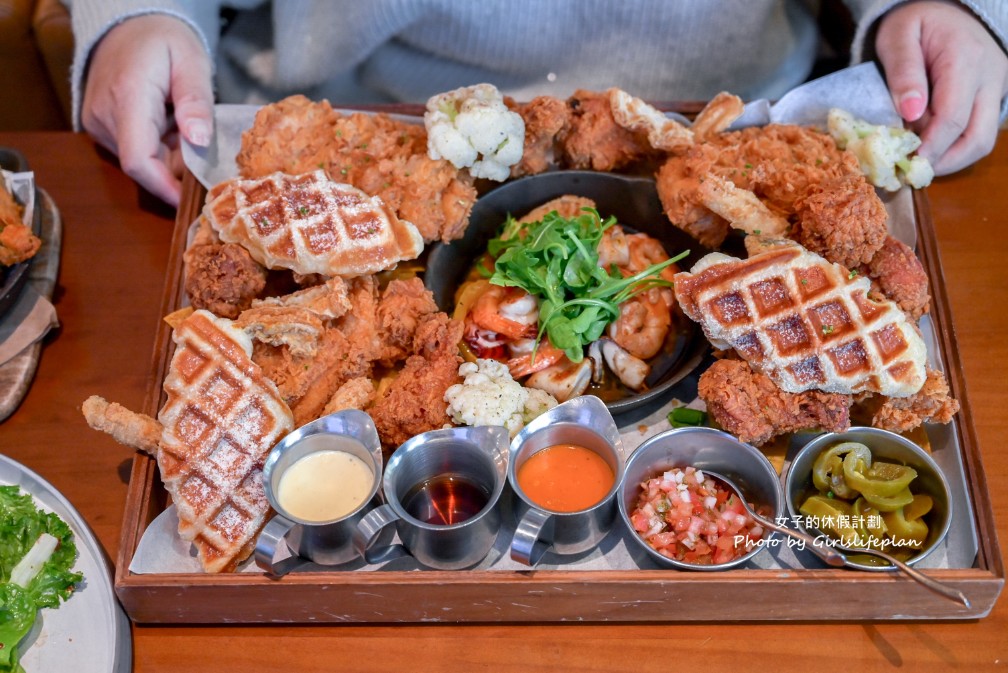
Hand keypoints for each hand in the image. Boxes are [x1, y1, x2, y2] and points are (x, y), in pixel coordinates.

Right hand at [81, 14, 213, 205]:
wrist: (127, 25)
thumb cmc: (163, 40)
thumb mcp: (191, 62)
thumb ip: (195, 102)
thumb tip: (199, 140)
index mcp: (127, 98)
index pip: (139, 160)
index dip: (166, 188)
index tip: (194, 200)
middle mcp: (104, 116)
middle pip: (146, 165)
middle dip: (179, 166)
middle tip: (204, 143)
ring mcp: (98, 124)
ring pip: (142, 160)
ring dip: (170, 153)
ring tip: (182, 121)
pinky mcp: (100, 128)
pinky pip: (135, 151)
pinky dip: (159, 146)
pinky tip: (167, 122)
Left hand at [875, 0, 1007, 174]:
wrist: (945, 8)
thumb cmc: (915, 22)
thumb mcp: (897, 37)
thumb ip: (903, 72)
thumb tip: (911, 113)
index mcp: (966, 59)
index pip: (953, 117)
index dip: (930, 147)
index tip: (906, 164)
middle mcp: (990, 76)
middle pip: (977, 137)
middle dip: (943, 162)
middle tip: (912, 173)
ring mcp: (997, 87)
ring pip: (983, 140)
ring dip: (952, 160)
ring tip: (919, 164)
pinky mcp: (994, 96)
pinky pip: (981, 132)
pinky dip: (956, 148)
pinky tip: (931, 150)